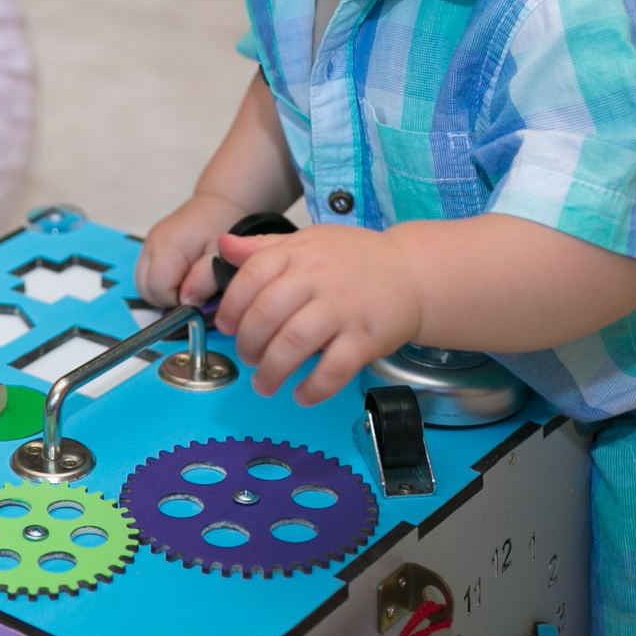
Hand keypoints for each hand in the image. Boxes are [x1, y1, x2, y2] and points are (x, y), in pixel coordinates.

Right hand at [136, 191, 249, 308]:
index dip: (177, 299)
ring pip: (142, 283)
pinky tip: (182, 275)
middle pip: (144, 288)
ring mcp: (148, 244)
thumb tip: (187, 302)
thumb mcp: (221, 256)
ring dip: (163, 291)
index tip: (198, 294)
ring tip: (188, 282)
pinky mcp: (150, 246)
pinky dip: (161, 281)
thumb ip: (204, 280)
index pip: (158, 288)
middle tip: (193, 290)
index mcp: (168, 246)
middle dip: (168, 298)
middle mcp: (152, 244)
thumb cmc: (223, 225)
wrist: (218, 202)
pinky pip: (147, 274)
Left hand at [212, 226, 424, 405]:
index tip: (227, 327)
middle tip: (247, 358)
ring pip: (294, 344)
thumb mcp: (308, 242)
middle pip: (267, 313)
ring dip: (272, 371)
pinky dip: (313, 388)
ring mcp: (343, 309)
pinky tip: (302, 394)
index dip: (232, 306)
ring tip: (264, 384)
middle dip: (248, 344)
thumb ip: (264, 248)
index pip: (252, 276)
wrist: (412, 273)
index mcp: (299, 253)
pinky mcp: (367, 338)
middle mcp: (318, 278)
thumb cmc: (355, 259)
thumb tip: (223, 246)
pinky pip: (334, 369)